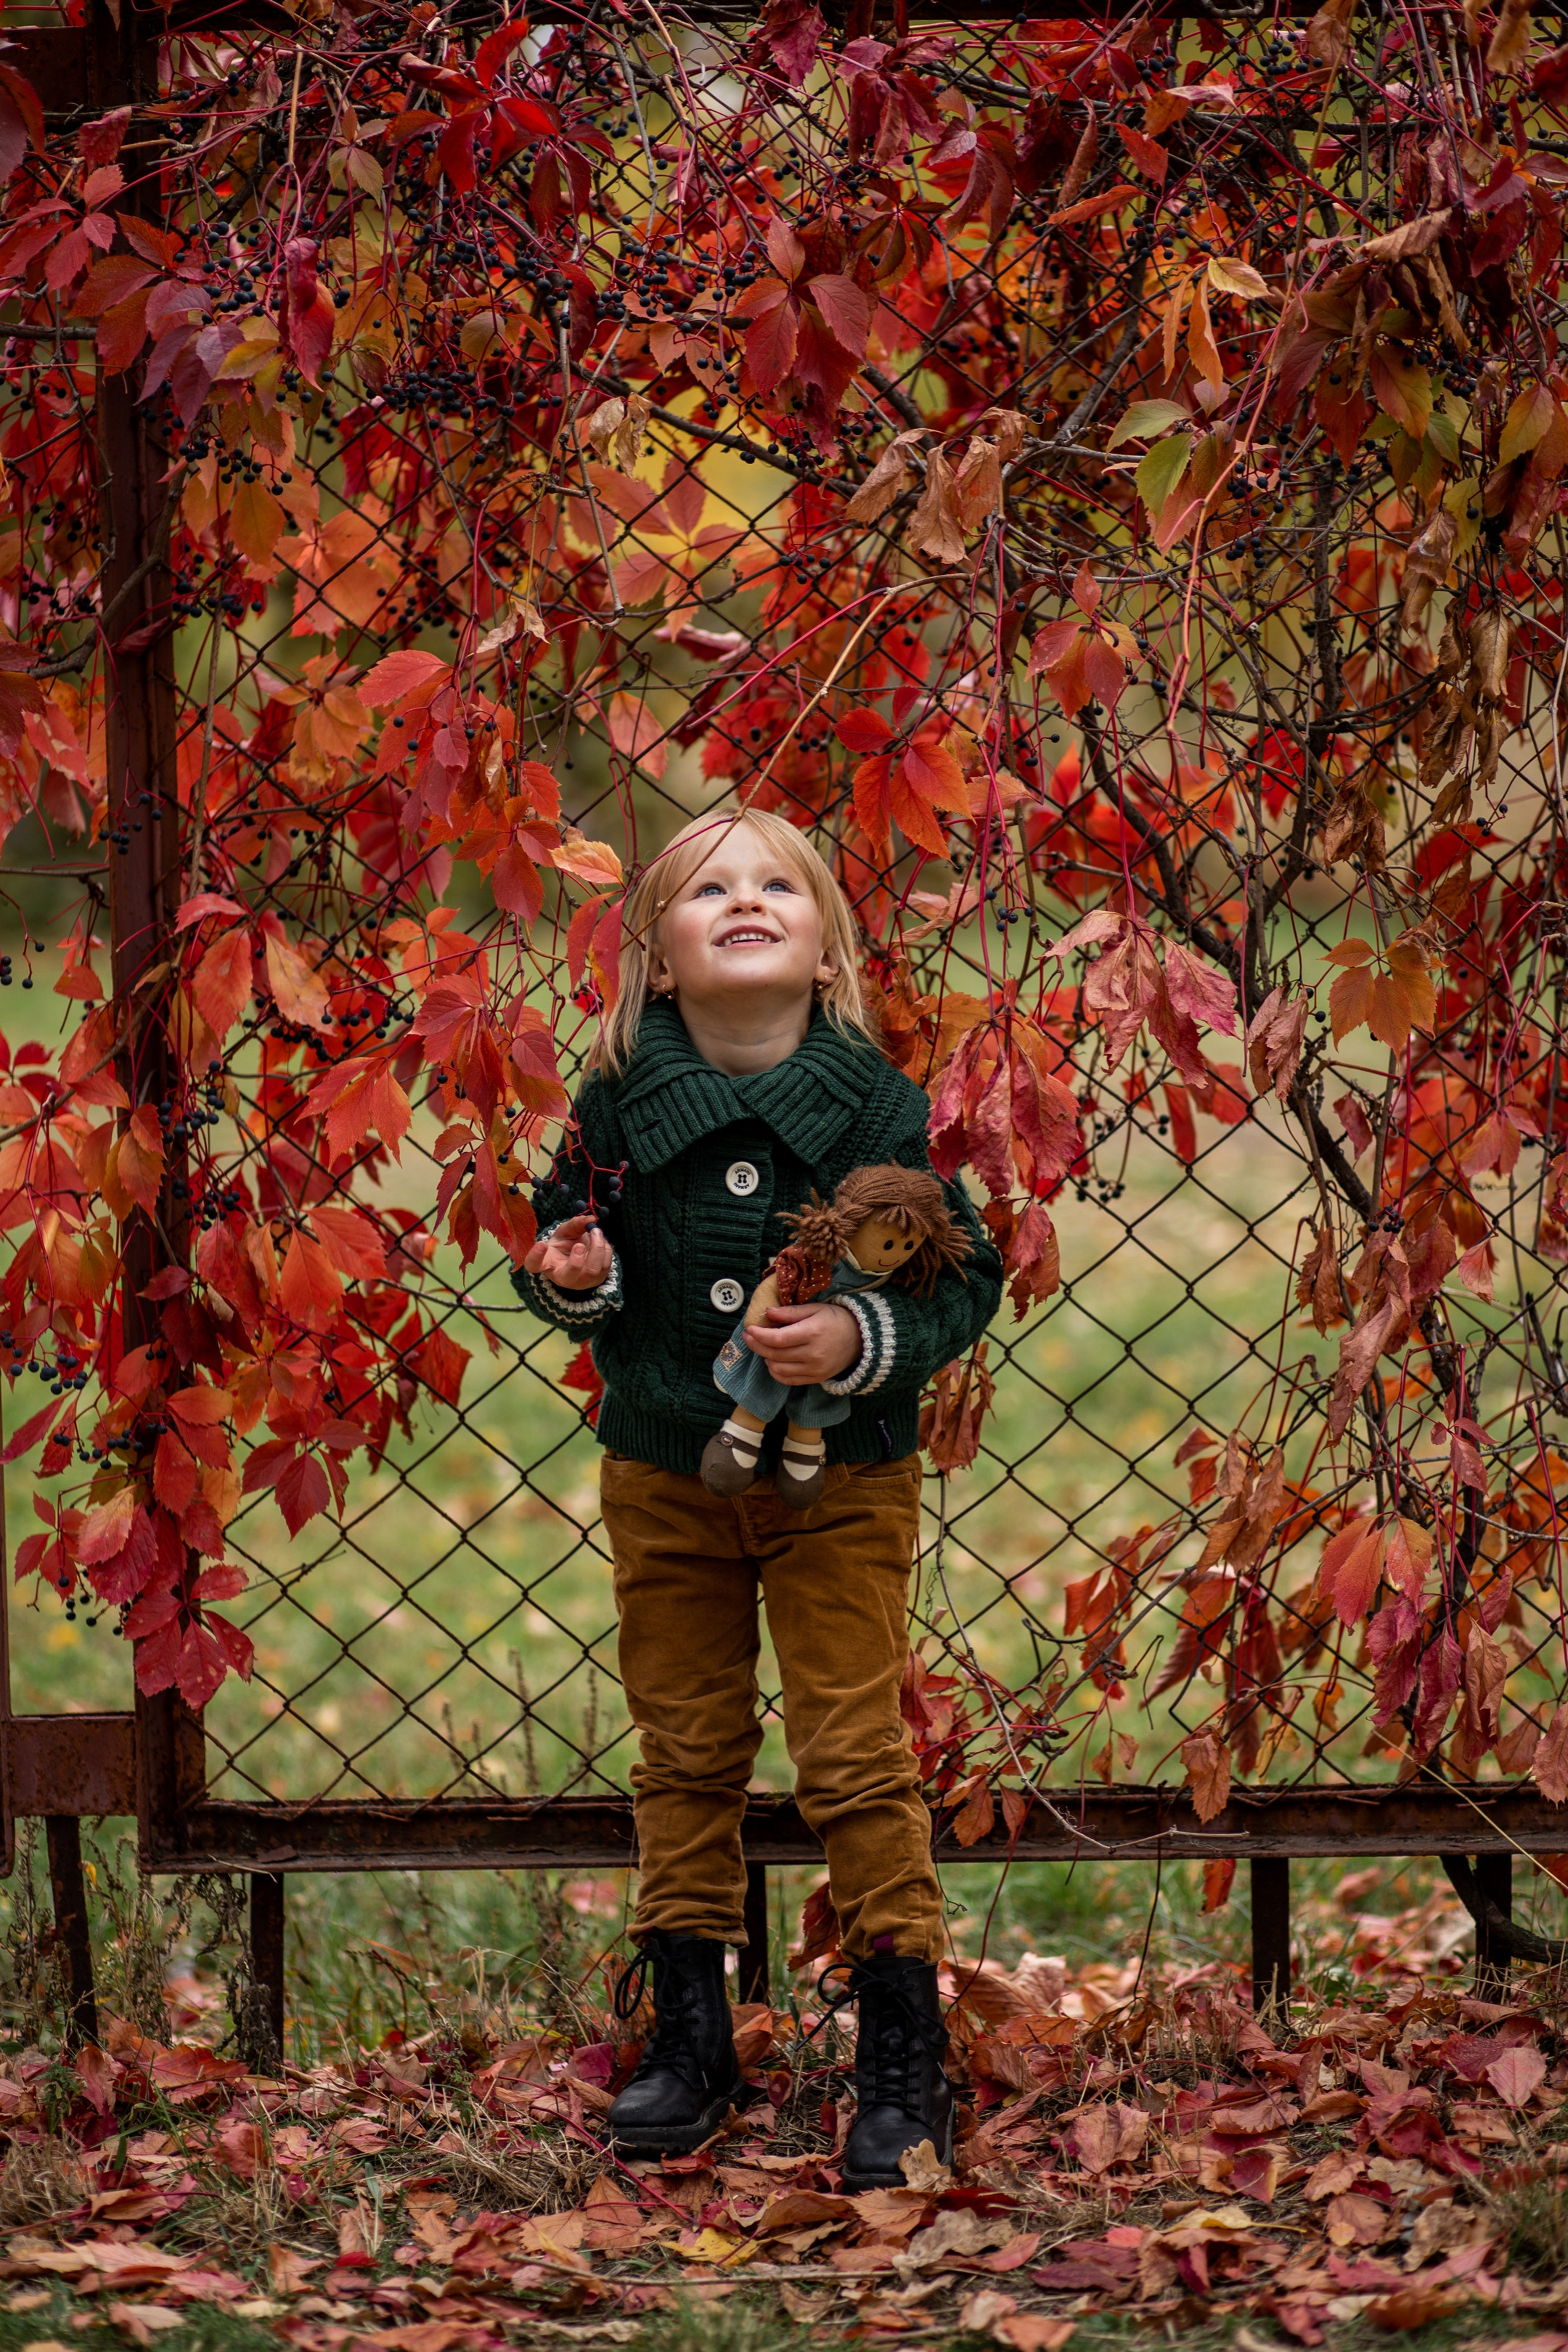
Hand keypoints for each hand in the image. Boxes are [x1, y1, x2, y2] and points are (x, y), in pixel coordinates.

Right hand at [523, 1213, 612, 1291]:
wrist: (579, 1257)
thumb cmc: (567, 1245)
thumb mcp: (565, 1232)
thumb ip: (575, 1224)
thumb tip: (590, 1219)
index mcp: (547, 1264)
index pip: (535, 1265)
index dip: (536, 1256)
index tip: (541, 1243)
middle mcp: (562, 1278)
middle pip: (569, 1274)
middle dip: (577, 1258)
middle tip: (580, 1242)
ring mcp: (581, 1282)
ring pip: (592, 1270)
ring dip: (597, 1247)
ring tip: (595, 1231)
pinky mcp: (597, 1280)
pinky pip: (605, 1265)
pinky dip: (605, 1249)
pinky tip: (599, 1240)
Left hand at [743, 1300, 860, 1384]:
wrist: (861, 1340)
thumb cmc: (836, 1320)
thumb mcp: (815, 1309)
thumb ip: (790, 1312)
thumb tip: (767, 1312)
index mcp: (812, 1333)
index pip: (778, 1339)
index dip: (759, 1335)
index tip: (749, 1329)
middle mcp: (813, 1354)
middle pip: (775, 1354)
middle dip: (756, 1346)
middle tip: (748, 1337)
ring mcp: (815, 1369)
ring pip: (779, 1369)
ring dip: (765, 1358)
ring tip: (763, 1347)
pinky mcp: (816, 1378)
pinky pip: (789, 1380)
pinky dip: (776, 1372)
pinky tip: (772, 1361)